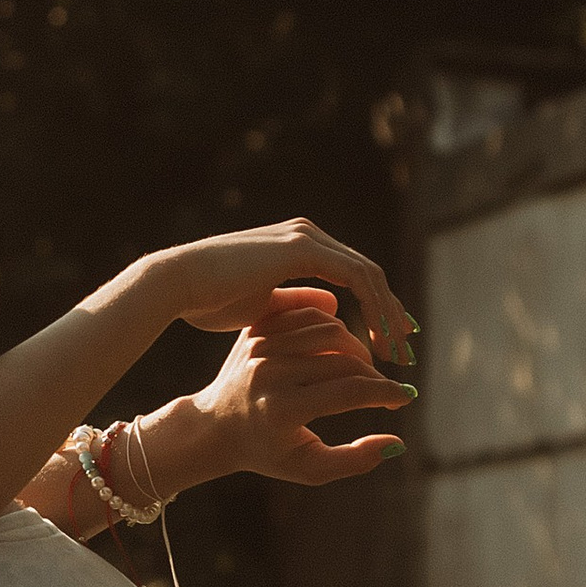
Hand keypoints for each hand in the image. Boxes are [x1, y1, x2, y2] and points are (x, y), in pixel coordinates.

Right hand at [154, 218, 415, 362]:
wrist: (179, 285)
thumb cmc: (209, 301)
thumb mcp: (264, 307)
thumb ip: (298, 304)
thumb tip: (332, 309)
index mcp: (300, 245)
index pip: (355, 275)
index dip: (377, 308)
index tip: (391, 342)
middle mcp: (308, 234)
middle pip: (368, 273)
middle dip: (390, 314)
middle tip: (406, 351)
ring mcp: (307, 237)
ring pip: (369, 275)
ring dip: (387, 315)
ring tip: (397, 352)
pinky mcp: (303, 248)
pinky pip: (356, 277)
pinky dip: (373, 308)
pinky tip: (377, 339)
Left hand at [191, 286, 414, 485]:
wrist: (215, 426)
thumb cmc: (268, 452)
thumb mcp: (310, 469)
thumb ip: (354, 461)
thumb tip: (397, 443)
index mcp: (282, 410)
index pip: (349, 392)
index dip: (385, 393)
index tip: (405, 398)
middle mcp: (269, 374)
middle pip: (343, 359)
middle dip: (373, 373)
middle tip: (383, 388)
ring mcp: (260, 347)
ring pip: (329, 329)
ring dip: (355, 346)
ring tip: (362, 369)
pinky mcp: (256, 330)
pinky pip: (306, 315)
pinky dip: (331, 326)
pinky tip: (339, 347)